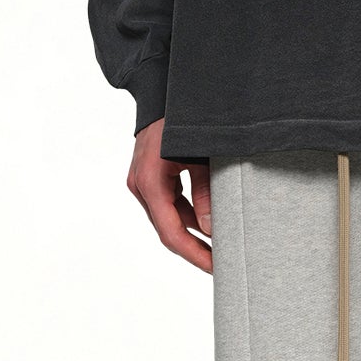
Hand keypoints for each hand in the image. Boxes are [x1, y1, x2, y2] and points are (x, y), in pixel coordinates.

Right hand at [127, 123, 211, 273]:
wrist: (161, 93)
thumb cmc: (181, 120)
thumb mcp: (201, 158)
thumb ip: (205, 193)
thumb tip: (210, 229)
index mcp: (150, 181)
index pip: (172, 232)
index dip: (194, 254)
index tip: (213, 267)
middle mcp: (140, 185)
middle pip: (168, 229)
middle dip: (194, 248)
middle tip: (220, 263)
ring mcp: (141, 182)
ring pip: (168, 217)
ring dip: (192, 231)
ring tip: (218, 246)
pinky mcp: (148, 177)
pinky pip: (168, 203)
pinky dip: (187, 214)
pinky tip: (207, 222)